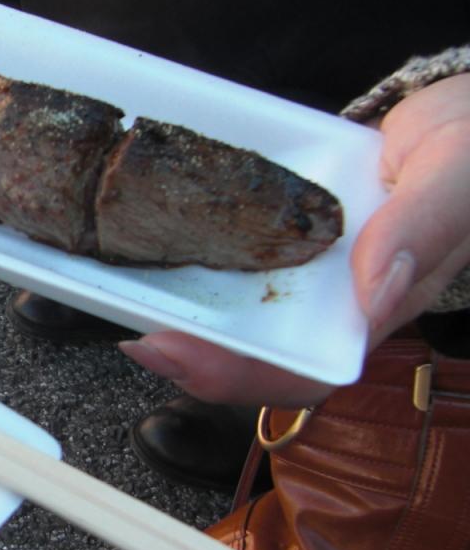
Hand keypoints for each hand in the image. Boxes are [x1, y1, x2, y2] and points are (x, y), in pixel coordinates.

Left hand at [119, 73, 469, 406]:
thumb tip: (375, 292)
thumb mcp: (458, 174)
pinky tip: (147, 241)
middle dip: (181, 352)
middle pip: (246, 352)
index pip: (298, 370)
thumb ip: (423, 228)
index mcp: (375, 306)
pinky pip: (232, 256)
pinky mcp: (284, 236)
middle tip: (126, 329)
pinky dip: (189, 257)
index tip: (171, 353)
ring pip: (230, 311)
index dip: (231, 374)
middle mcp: (330, 302)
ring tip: (115, 297)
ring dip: (173, 311)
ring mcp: (304, 273)